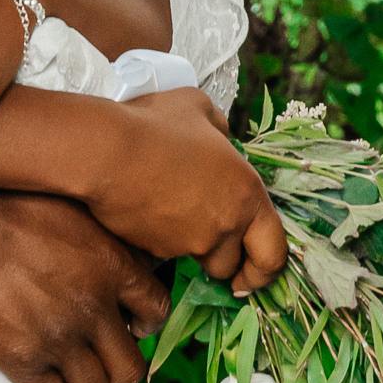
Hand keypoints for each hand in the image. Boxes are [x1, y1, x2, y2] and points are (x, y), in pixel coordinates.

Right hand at [0, 187, 168, 382]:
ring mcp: (59, 336)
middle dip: (114, 364)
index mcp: (109, 262)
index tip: (127, 325)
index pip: (157, 310)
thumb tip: (105, 268)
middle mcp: (94, 304)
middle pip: (131, 367)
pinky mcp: (21, 358)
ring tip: (60, 367)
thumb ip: (93, 241)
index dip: (144, 325)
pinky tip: (34, 377)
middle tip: (92, 353)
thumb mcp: (62, 206)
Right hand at [66, 87, 285, 293]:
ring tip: (175, 217)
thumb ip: (219, 127)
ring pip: (199, 261)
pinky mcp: (159, 249)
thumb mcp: (198, 108)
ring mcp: (191, 240)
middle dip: (226, 264)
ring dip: (194, 249)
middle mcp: (226, 223)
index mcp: (247, 192)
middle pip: (234, 265)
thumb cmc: (153, 125)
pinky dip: (163, 239)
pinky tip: (148, 212)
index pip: (274, 251)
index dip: (266, 269)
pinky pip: (167, 252)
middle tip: (216, 258)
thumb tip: (220, 135)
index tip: (255, 275)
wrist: (108, 152)